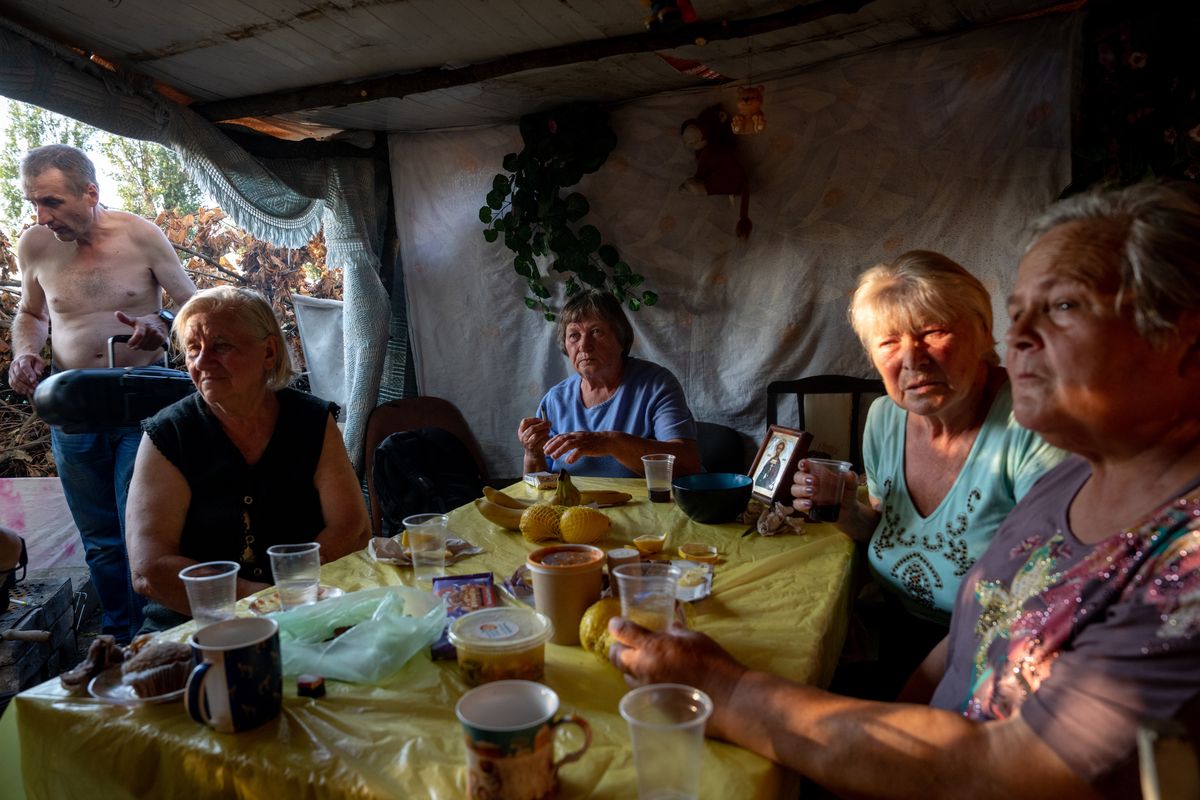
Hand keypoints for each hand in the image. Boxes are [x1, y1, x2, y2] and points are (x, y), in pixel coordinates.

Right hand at [8, 353, 45, 395]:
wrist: (23, 357)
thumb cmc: (33, 360)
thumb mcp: (39, 361)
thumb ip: (39, 367)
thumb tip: (38, 374)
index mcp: (23, 359)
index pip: (24, 367)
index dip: (29, 374)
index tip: (34, 380)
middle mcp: (15, 365)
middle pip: (18, 374)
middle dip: (27, 382)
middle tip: (35, 386)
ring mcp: (11, 371)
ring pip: (14, 380)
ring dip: (23, 387)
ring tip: (31, 391)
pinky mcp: (10, 376)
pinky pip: (12, 384)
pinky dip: (18, 389)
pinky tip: (25, 392)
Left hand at [115, 310, 168, 350]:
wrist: (161, 321)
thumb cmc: (145, 322)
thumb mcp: (135, 320)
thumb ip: (125, 319)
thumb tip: (116, 313)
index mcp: (143, 325)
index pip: (139, 335)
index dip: (133, 341)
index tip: (129, 345)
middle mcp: (151, 330)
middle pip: (141, 344)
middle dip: (136, 346)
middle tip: (133, 345)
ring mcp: (157, 334)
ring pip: (146, 347)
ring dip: (143, 347)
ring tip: (142, 343)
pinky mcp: (162, 339)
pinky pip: (153, 348)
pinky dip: (149, 348)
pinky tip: (148, 343)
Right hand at [517, 417, 550, 454]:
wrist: (533, 454)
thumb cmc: (534, 440)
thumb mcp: (531, 432)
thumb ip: (536, 424)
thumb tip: (546, 420)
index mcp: (521, 431)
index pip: (525, 422)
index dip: (534, 419)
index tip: (541, 420)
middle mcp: (523, 438)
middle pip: (532, 428)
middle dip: (542, 424)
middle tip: (549, 424)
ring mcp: (528, 444)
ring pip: (537, 435)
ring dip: (545, 431)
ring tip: (548, 430)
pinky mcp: (535, 449)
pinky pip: (542, 441)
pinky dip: (547, 438)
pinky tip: (548, 437)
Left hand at [543, 430, 612, 463]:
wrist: (608, 441)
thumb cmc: (594, 442)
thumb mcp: (581, 439)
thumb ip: (572, 442)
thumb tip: (561, 447)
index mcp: (575, 435)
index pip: (560, 436)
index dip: (551, 441)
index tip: (544, 447)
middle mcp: (577, 436)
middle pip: (562, 439)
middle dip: (552, 445)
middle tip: (545, 452)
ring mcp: (583, 441)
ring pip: (569, 444)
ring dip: (560, 450)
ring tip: (553, 457)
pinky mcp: (589, 447)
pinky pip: (580, 451)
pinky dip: (573, 456)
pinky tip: (568, 461)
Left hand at [608, 617, 747, 737]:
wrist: (727, 697)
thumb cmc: (713, 662)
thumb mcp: (695, 638)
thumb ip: (677, 633)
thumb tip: (671, 629)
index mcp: (653, 647)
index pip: (623, 632)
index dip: (616, 626)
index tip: (616, 624)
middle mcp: (643, 668)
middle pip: (616, 656)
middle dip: (618, 648)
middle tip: (626, 644)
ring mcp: (647, 690)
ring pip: (626, 676)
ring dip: (631, 668)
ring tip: (645, 663)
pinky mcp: (653, 706)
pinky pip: (641, 692)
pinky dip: (645, 684)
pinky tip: (659, 682)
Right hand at [789, 459, 857, 518]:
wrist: (848, 512)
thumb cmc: (846, 494)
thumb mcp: (851, 486)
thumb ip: (852, 479)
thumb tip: (849, 474)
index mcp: (817, 474)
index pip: (805, 466)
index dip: (802, 464)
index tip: (804, 464)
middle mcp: (808, 483)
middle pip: (797, 477)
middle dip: (802, 477)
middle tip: (812, 481)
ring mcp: (805, 495)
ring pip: (794, 489)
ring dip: (801, 489)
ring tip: (813, 491)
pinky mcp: (805, 507)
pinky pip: (796, 504)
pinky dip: (801, 503)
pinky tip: (810, 504)